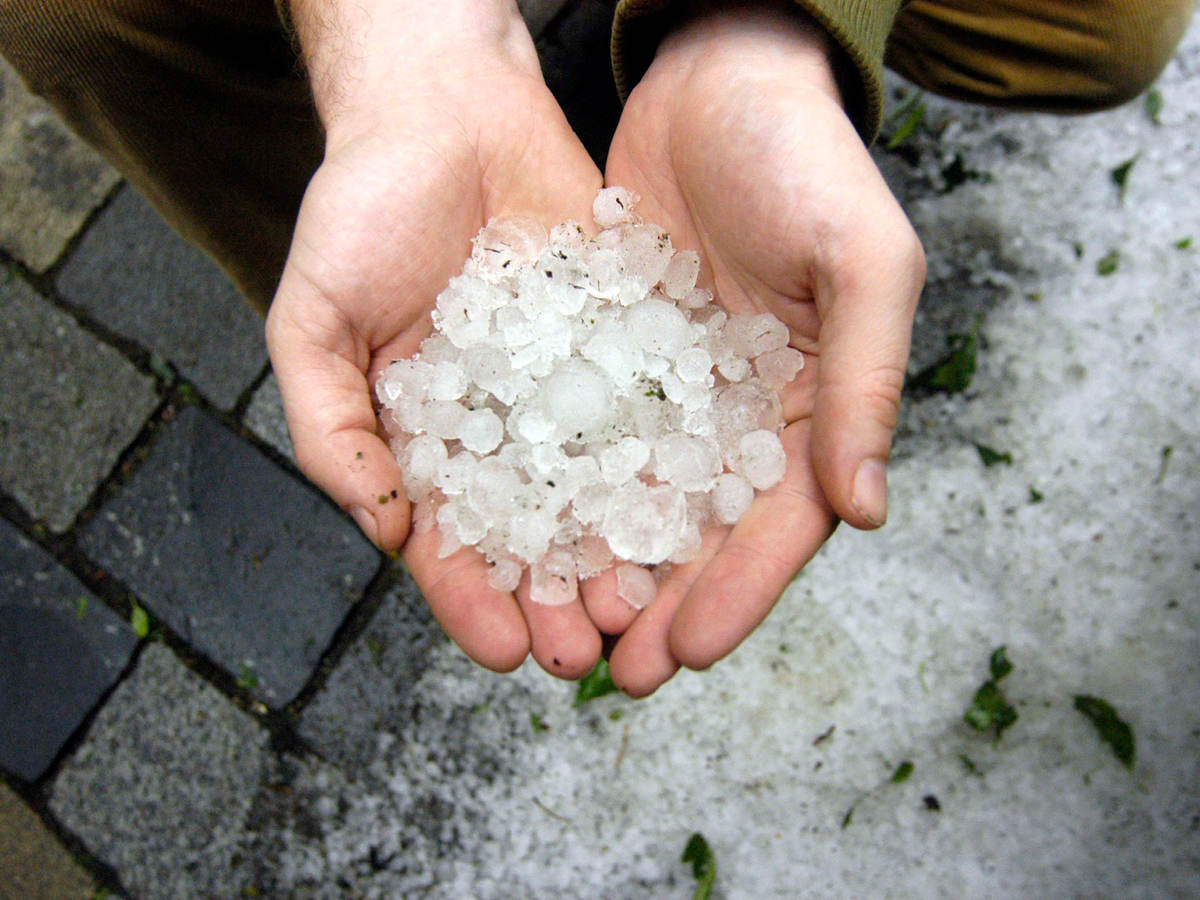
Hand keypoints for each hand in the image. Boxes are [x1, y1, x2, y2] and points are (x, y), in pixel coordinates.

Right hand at [266, 0, 604, 676]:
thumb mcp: (315, 319)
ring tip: (646, 608)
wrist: (447, 109)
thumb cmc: (363, 210)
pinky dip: (661, 462)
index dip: (471, 600)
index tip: (503, 652)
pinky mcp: (616, 341)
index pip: (447, 541)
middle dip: (557, 597)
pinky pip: (642, 410)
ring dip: (617, 554)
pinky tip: (686, 511)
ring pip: (595, 489)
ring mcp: (562, 388)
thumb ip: (331, 428)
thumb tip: (380, 528)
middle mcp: (500, 427)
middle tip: (592, 654)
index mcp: (424, 438)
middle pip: (532, 534)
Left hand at [598, 4, 925, 694]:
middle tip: (613, 669)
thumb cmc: (806, 160)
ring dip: (608, 567)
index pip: (782, 525)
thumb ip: (865, 383)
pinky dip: (565, 488)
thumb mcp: (860, 263)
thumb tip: (867, 512)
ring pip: (644, 499)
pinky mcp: (619, 354)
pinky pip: (591, 435)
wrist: (720, 78)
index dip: (738, 594)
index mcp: (815, 405)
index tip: (686, 652)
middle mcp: (747, 411)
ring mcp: (680, 388)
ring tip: (563, 624)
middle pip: (708, 532)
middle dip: (663, 605)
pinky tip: (526, 531)